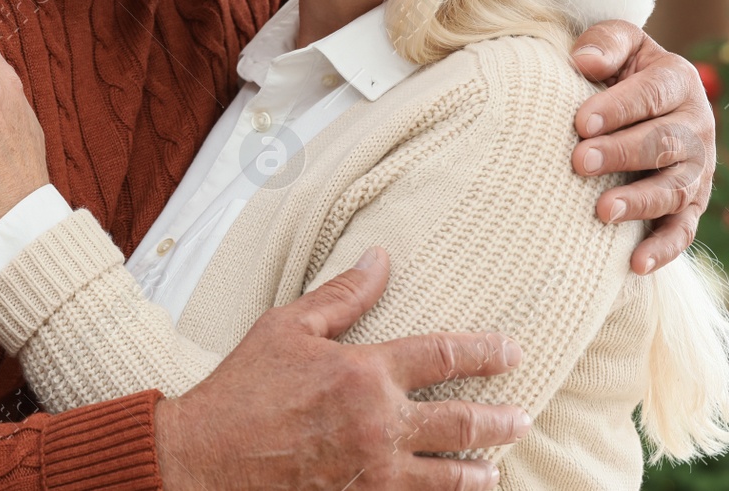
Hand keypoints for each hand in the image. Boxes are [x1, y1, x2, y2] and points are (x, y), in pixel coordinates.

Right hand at [155, 248, 528, 489]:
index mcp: (364, 373)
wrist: (205, 459)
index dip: (484, 351)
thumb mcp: (287, 328)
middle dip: (499, 419)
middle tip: (522, 417)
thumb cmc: (241, 390)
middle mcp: (379, 424)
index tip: (512, 350)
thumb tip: (380, 259)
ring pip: (448, 476)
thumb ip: (341, 296)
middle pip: (462, 422)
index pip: (442, 356)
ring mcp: (373, 471)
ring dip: (478, 470)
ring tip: (495, 467)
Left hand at [567, 20, 714, 274]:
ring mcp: (697, 169)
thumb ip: (605, 43)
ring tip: (602, 210)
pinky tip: (635, 264)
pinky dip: (662, 249)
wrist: (635, 101)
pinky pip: (682, 231)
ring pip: (675, 188)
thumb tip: (583, 61)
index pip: (653, 94)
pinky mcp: (690, 205)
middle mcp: (697, 126)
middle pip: (665, 143)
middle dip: (622, 153)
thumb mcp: (617, 45)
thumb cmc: (616, 69)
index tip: (580, 122)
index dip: (619, 108)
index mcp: (680, 81)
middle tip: (580, 162)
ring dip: (640, 201)